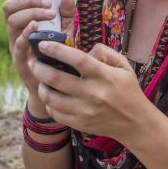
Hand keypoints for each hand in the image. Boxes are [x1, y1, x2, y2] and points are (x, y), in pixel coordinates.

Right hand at [2, 0, 75, 94]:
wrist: (55, 86)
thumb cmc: (58, 56)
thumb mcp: (66, 32)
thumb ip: (67, 15)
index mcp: (24, 20)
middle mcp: (16, 31)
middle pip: (9, 6)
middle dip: (28, 0)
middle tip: (48, 4)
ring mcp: (16, 45)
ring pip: (12, 22)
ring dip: (30, 13)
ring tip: (48, 14)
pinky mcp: (21, 60)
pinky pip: (18, 44)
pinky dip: (26, 33)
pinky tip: (36, 28)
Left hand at [27, 41, 149, 139]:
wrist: (134, 122)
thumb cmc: (127, 89)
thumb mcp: (124, 66)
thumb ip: (105, 52)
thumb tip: (86, 49)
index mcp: (105, 76)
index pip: (77, 60)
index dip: (57, 50)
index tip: (43, 44)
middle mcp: (93, 94)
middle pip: (56, 79)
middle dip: (39, 68)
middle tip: (33, 61)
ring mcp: (84, 111)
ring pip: (51, 97)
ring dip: (41, 85)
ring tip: (40, 78)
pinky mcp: (79, 124)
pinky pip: (55, 112)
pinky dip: (48, 102)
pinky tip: (51, 95)